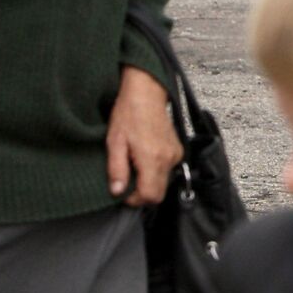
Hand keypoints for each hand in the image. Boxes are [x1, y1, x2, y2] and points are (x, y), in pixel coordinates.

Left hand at [106, 66, 182, 206]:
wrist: (147, 92)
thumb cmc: (128, 114)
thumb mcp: (114, 142)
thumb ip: (116, 169)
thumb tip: (117, 191)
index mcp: (152, 158)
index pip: (150, 196)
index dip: (134, 200)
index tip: (122, 191)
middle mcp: (168, 159)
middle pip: (159, 194)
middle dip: (142, 194)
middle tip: (126, 181)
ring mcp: (176, 154)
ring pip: (164, 183)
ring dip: (148, 182)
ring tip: (133, 165)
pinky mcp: (178, 149)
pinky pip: (168, 171)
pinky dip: (155, 172)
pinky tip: (143, 158)